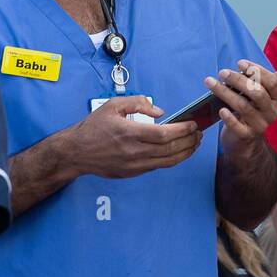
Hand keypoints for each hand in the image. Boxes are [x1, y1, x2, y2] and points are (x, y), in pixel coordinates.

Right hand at [68, 96, 201, 177]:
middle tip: (199, 133)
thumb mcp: (112, 105)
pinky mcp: (133, 173)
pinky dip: (173, 160)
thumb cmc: (93, 127)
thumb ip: (138, 103)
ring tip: (195, 144)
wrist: (76, 152)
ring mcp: (134, 165)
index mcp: (129, 132)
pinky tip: (179, 152)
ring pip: (168, 161)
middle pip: (170, 149)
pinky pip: (158, 166)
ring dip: (185, 152)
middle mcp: (133, 151)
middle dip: (189, 141)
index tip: (193, 124)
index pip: (164, 134)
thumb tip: (160, 112)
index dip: (183, 130)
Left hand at [210, 61, 276, 154]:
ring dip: (225, 93)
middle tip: (222, 72)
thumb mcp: (265, 94)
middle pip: (257, 94)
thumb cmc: (253, 109)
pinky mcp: (247, 136)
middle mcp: (271, 113)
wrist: (244, 140)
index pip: (272, 82)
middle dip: (239, 80)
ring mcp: (260, 125)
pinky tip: (221, 109)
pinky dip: (229, 118)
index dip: (257, 71)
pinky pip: (239, 128)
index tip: (240, 63)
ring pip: (244, 107)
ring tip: (211, 83)